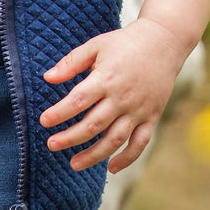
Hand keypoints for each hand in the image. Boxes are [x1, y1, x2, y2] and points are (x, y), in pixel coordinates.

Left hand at [39, 17, 192, 173]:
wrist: (165, 41)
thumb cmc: (125, 43)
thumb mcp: (97, 45)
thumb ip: (72, 62)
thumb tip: (47, 78)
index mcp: (107, 78)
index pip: (79, 101)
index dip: (60, 113)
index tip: (44, 121)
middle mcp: (122, 97)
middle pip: (93, 125)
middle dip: (70, 138)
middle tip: (52, 145)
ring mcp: (138, 109)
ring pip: (115, 139)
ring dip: (94, 155)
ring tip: (74, 164)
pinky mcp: (151, 116)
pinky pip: (140, 142)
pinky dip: (128, 158)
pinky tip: (111, 168)